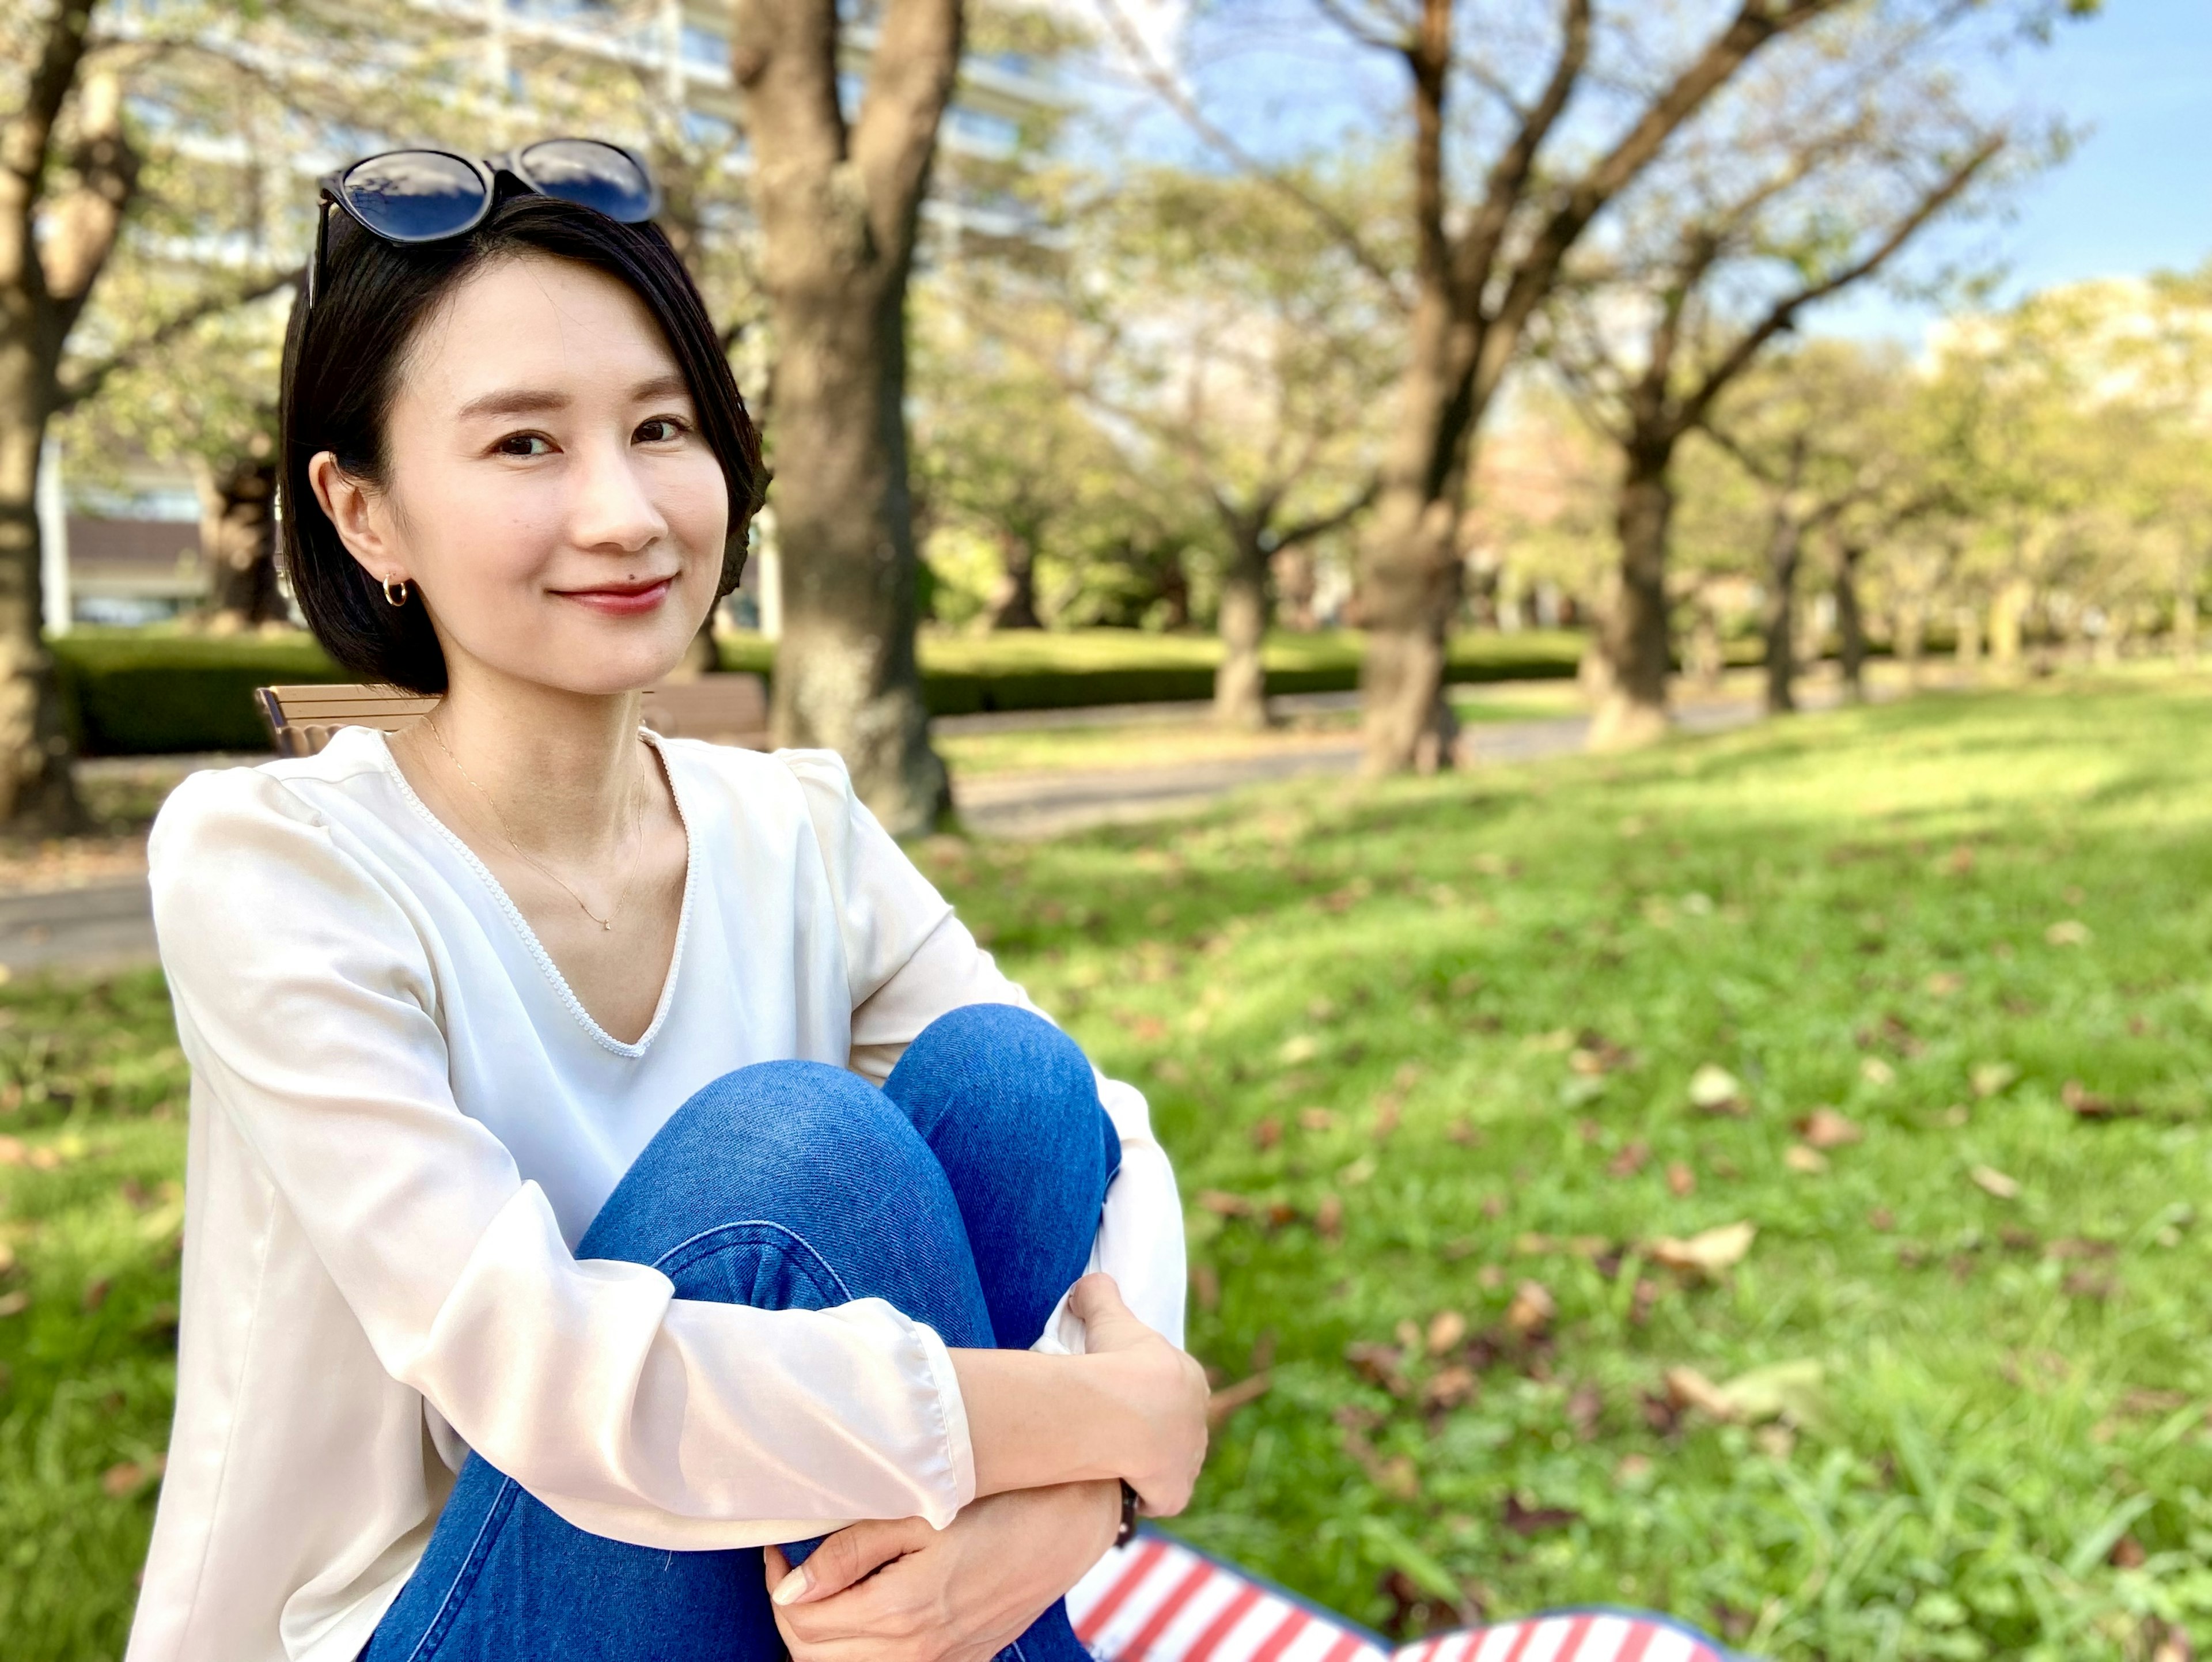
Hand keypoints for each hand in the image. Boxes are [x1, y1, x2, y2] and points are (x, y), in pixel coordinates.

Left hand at [763, 1480, 1119, 1661]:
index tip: (779, 1548)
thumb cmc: (994, 1506)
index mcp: (900, 1610)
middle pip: (815, 1656)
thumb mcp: (918, 1513)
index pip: (802, 1621)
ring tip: (827, 1587)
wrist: (1067, 1525)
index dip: (778, 1584)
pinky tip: (869, 1606)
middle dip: (793, 1613)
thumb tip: (791, 1588)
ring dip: (823, 1636)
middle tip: (795, 1566)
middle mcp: (916, 1650)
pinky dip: (861, 1649)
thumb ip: (850, 1551)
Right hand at [1068, 1273, 1209, 1515]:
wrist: (1126, 1409)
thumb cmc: (1118, 1360)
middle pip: (1172, 1429)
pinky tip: (1116, 1486)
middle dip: (1149, 1432)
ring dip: (1146, 1465)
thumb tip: (1086, 1285)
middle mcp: (1199, 1421)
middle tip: (1111, 1430)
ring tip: (1111, 1460)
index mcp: (1190, 1378)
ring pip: (1168, 1465)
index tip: (1119, 1396)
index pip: (1170, 1388)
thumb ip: (1098, 1294)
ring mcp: (1191, 1460)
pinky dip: (1140, 1495)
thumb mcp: (1107, 1315)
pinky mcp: (1176, 1493)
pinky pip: (1158, 1498)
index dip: (1145, 1393)